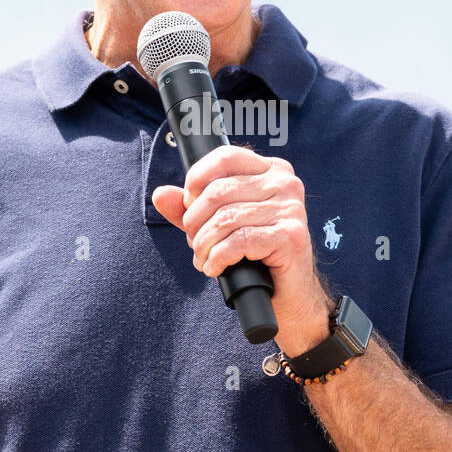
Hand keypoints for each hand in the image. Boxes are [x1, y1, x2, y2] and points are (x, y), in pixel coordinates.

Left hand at [151, 144, 332, 354]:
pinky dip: (218, 258)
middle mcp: (285, 184)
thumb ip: (190, 208)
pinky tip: (215, 268)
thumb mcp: (218, 225)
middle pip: (218, 191)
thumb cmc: (255, 255)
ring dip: (203, 245)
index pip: (225, 157)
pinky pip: (239, 241)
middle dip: (194, 222)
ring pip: (225, 218)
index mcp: (270, 170)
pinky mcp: (290, 237)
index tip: (189, 205)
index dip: (197, 179)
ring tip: (203, 259)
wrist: (289, 294)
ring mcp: (291, 209)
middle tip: (194, 243)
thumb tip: (161, 195)